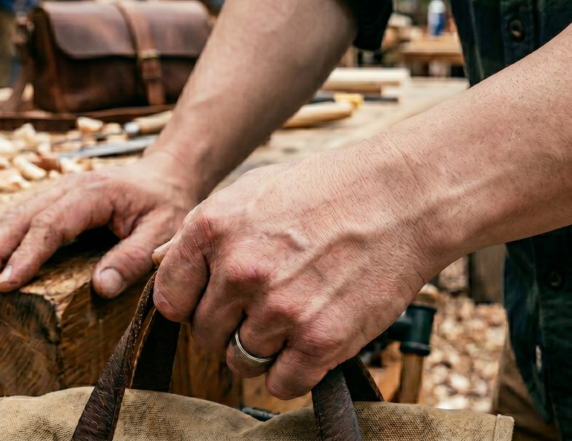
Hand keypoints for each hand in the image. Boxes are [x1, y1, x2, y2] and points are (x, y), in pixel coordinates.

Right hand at [0, 155, 198, 297]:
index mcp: (94, 193)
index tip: (6, 283)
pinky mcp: (54, 202)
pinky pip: (20, 219)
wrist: (168, 173)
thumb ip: (134, 258)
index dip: (27, 254)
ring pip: (13, 217)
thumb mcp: (163, 231)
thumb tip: (100, 287)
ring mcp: (57, 192)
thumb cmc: (167, 202)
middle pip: (21, 219)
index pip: (52, 224)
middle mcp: (68, 188)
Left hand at [152, 145, 451, 398]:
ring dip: (265, 349)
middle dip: (231, 327)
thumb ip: (209, 232)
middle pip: (206, 334)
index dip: (194, 304)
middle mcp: (240, 271)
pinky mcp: (320, 340)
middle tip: (269, 306)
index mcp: (214, 229)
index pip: (171, 299)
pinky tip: (313, 342)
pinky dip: (294, 372)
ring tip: (299, 317)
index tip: (219, 301)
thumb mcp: (255, 189)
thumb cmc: (333, 188)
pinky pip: (281, 383)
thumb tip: (170, 267)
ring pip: (241, 362)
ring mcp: (279, 308)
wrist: (402, 198)